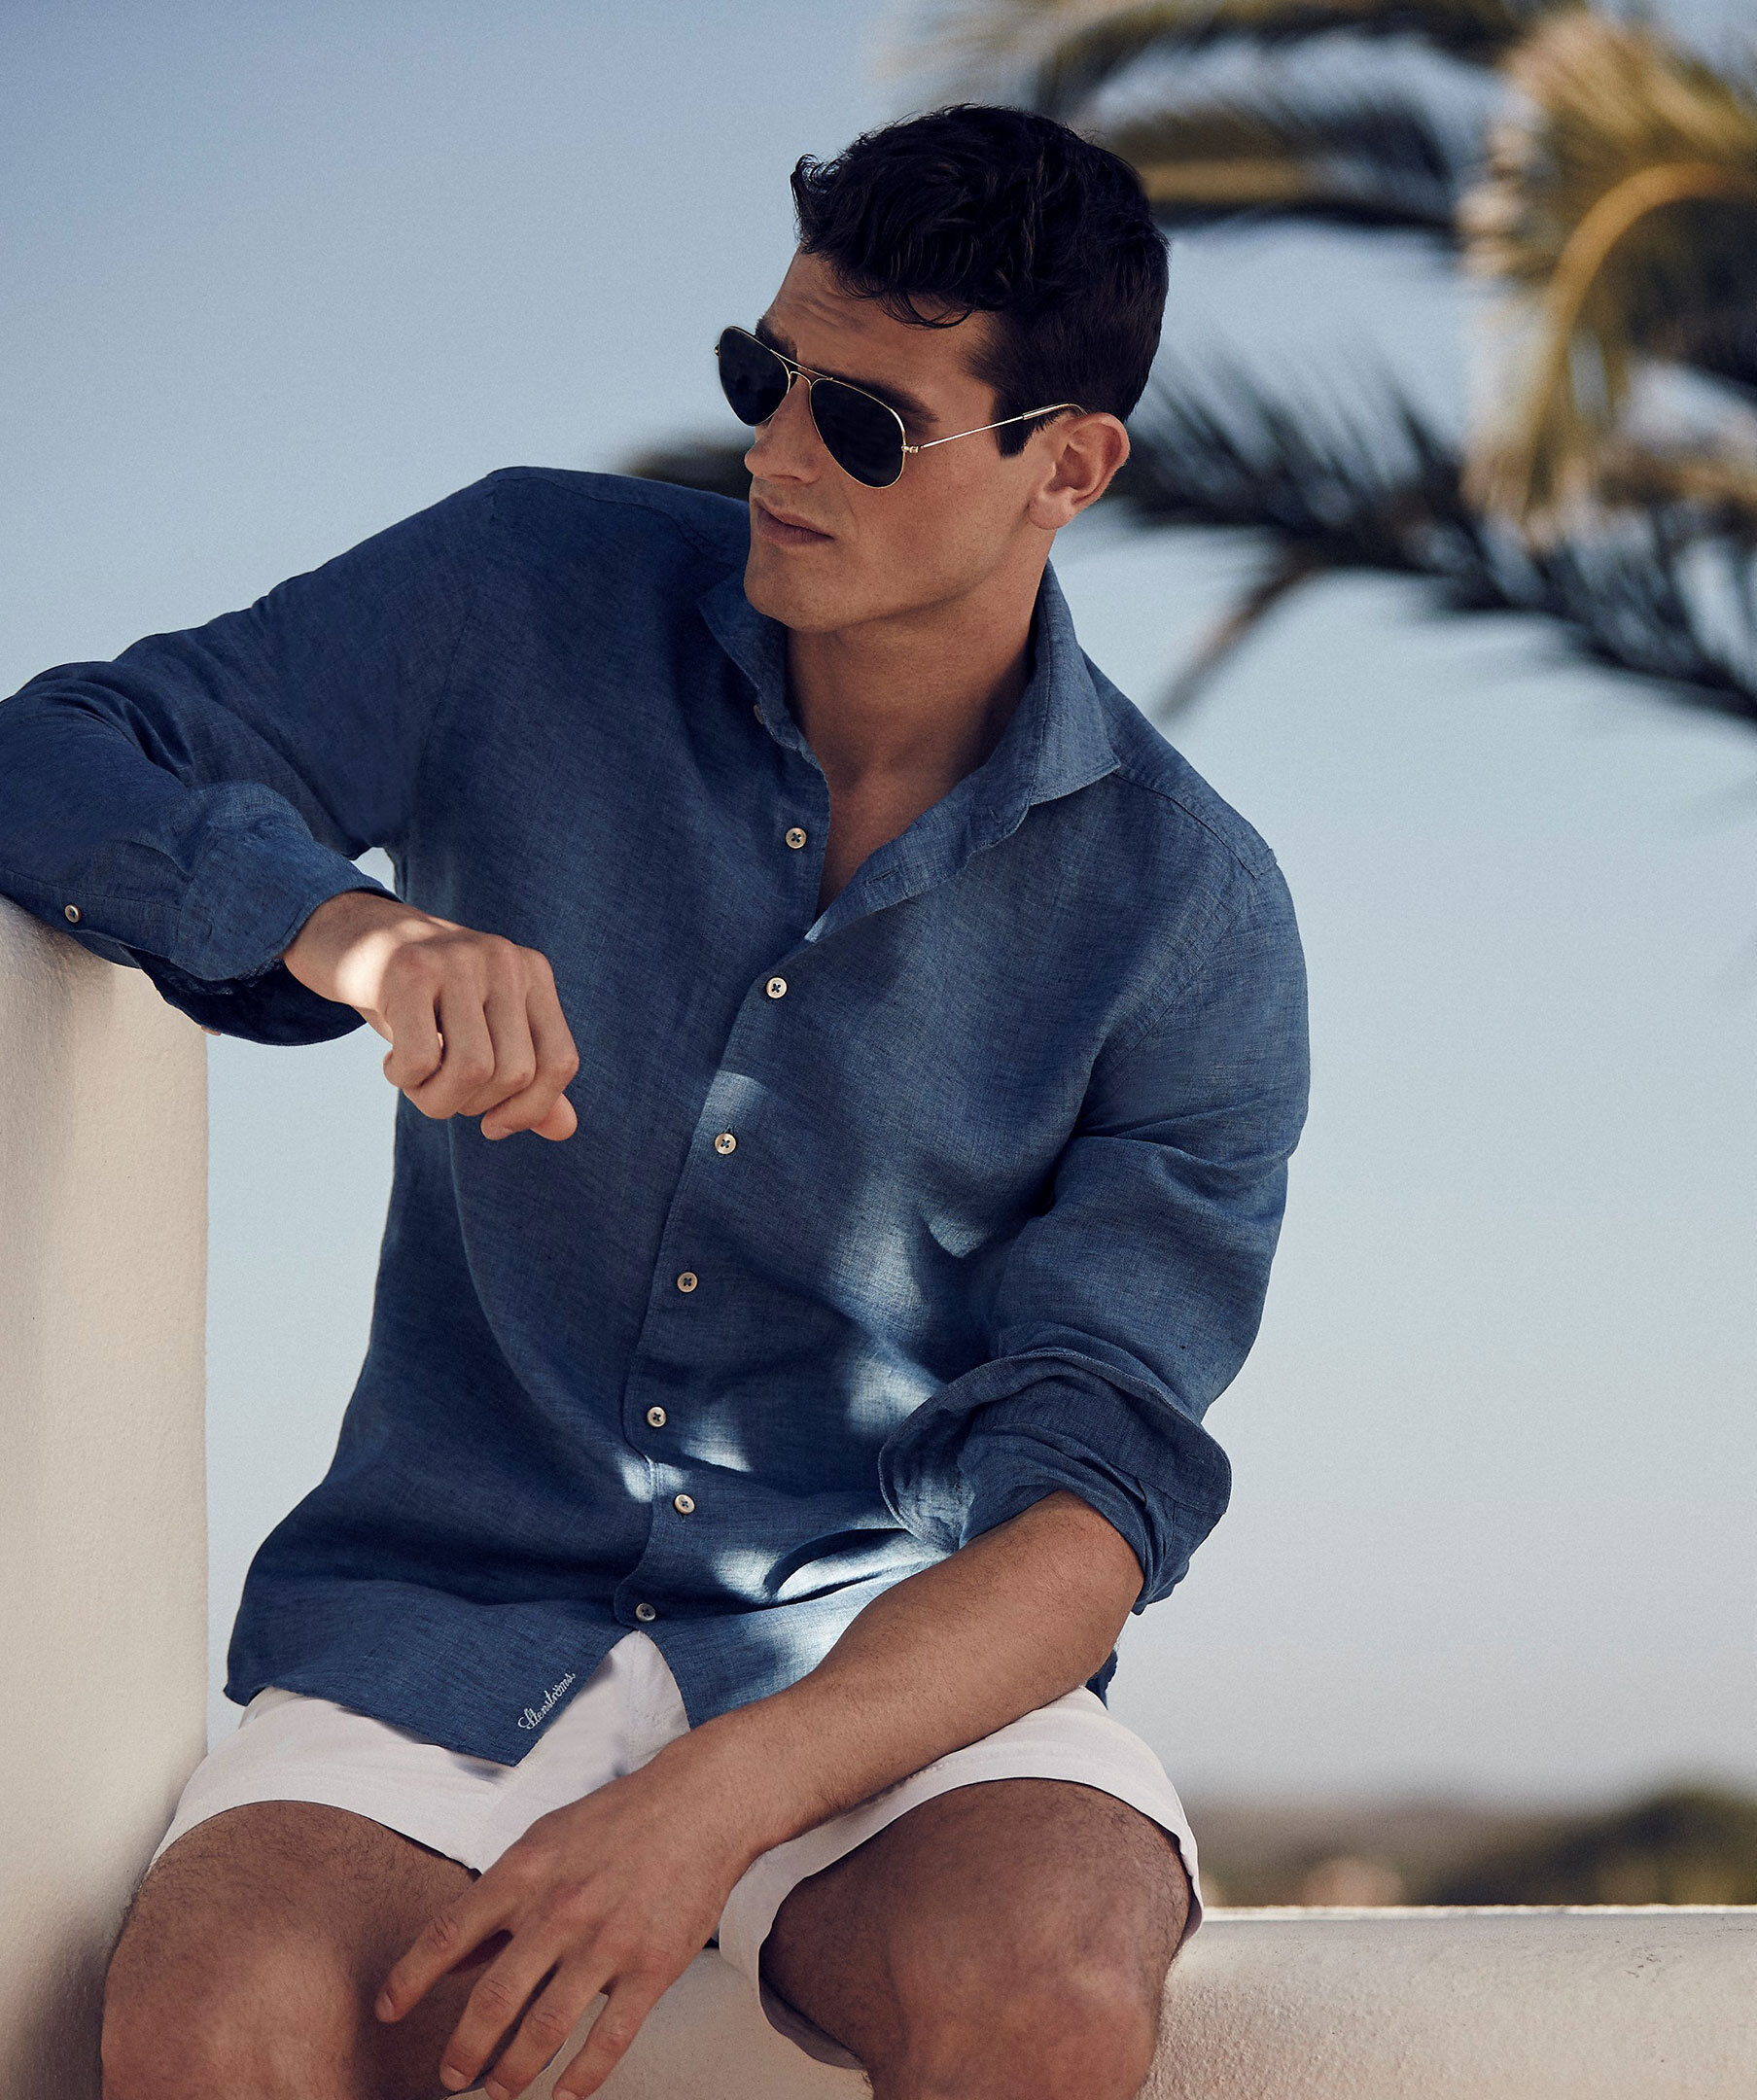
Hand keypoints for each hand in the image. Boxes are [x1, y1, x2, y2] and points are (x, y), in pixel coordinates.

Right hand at [283, 889, 579, 1139]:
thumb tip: (566, 1130)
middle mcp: (505, 960)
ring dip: (437, 1100)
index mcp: (533, 973)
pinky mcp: (409, 969)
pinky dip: (404, 1080)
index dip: (530, 1109)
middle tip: (439, 1092)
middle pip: (514, 1074)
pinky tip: (392, 1065)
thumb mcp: (482, 1034)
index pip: (559, 1062)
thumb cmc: (426, 1002)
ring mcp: (459, 959)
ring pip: (472, 1070)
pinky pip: (421, 1059)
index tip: (493, 1125)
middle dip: (472, 1106)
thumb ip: (527, 1081)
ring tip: (415, 1083)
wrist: (355, 940)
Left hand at [375, 1738, 760, 2099]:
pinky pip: (609, 2038)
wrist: (698, 1805)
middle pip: (493, 2000)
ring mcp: (606, 1942)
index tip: (388, 2011)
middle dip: (464, 2050)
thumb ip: (504, 1894)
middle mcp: (559, 1911)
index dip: (411, 1978)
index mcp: (526, 1873)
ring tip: (499, 2091)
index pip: (450, 1934)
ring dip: (513, 2072)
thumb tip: (461, 1952)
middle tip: (451, 2076)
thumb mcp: (546, 1838)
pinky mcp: (651, 1966)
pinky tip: (565, 2095)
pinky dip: (582, 2078)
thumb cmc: (619, 1819)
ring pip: (544, 2029)